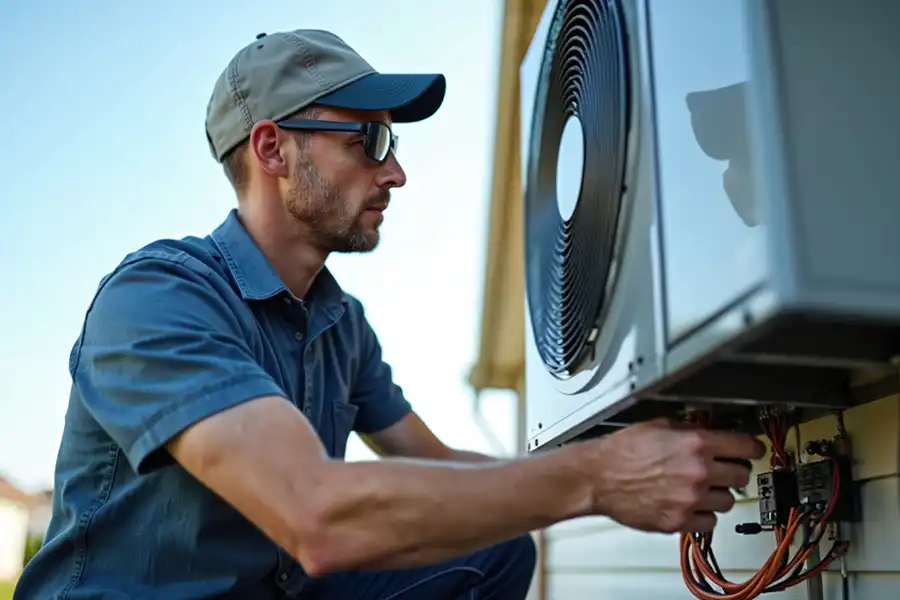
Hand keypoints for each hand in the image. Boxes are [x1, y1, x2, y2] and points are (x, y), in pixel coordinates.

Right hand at [579, 418, 765, 532]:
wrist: (597, 476)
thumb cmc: (621, 451)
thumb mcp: (658, 425)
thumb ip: (689, 430)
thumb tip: (710, 431)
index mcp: (695, 444)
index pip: (745, 446)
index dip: (752, 448)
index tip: (753, 451)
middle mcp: (698, 472)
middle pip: (741, 475)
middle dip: (733, 471)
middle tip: (721, 470)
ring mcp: (690, 499)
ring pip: (728, 501)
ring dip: (718, 494)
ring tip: (699, 489)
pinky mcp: (679, 521)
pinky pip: (709, 522)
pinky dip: (703, 515)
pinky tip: (689, 505)